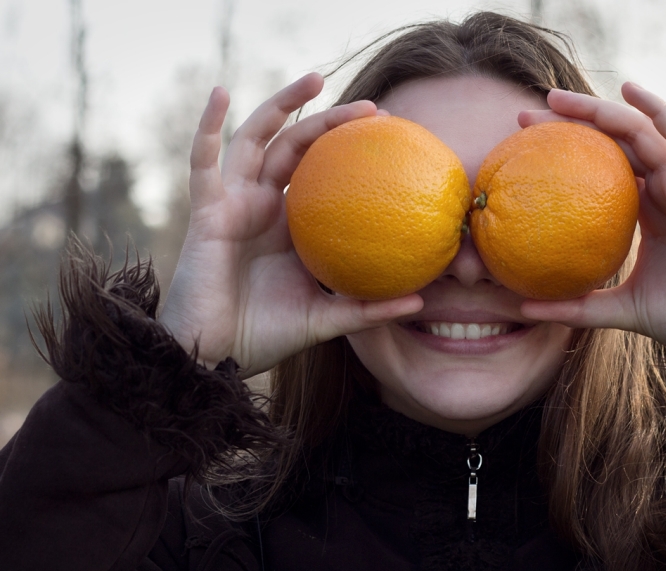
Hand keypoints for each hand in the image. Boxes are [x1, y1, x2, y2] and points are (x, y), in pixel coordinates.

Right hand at [159, 73, 422, 375]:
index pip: (324, 174)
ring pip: (256, 139)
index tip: (391, 139)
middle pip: (297, 147)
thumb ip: (367, 309)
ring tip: (314, 78)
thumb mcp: (326, 319)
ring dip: (282, 105)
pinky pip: (203, 162)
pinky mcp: (206, 211)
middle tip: (372, 110)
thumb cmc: (265, 336)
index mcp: (291, 226)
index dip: (351, 153)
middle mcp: (263, 206)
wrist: (213, 357)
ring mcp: (233, 204)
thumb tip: (422, 300)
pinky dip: (207, 126)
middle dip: (330, 121)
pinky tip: (221, 92)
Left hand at [517, 82, 665, 347]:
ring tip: (555, 98)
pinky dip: (657, 108)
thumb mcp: (620, 309)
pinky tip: (629, 88)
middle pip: (610, 143)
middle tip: (522, 116)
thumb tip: (523, 308)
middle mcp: (661, 190)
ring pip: (637, 131)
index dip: (565, 154)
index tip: (522, 151)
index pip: (598, 169)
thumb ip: (576, 307)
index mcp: (645, 212)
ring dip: (597, 109)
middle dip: (568, 124)